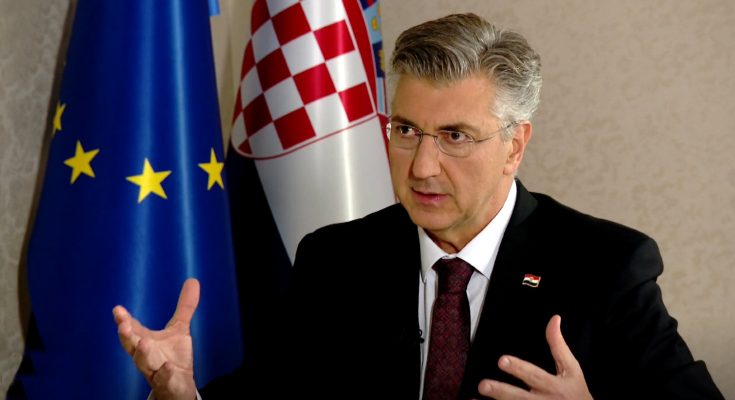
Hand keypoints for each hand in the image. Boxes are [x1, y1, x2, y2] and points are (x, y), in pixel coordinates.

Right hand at [113, 278, 199, 399]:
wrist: (178, 387)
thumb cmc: (173, 357)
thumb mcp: (179, 330)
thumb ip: (185, 307)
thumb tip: (193, 280)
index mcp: (145, 341)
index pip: (132, 329)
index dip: (124, 320)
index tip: (117, 309)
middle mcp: (146, 356)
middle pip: (132, 346)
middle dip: (127, 336)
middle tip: (123, 325)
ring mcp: (154, 370)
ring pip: (144, 363)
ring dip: (142, 354)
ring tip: (144, 343)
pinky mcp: (166, 383)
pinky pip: (163, 379)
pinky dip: (165, 373)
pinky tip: (168, 366)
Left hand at [477, 315, 592, 398]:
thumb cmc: (576, 393)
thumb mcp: (572, 369)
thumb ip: (559, 345)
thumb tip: (554, 319)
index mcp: (553, 386)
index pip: (534, 376)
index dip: (518, 368)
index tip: (501, 360)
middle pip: (520, 398)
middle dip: (502, 392)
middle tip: (483, 385)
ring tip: (473, 399)